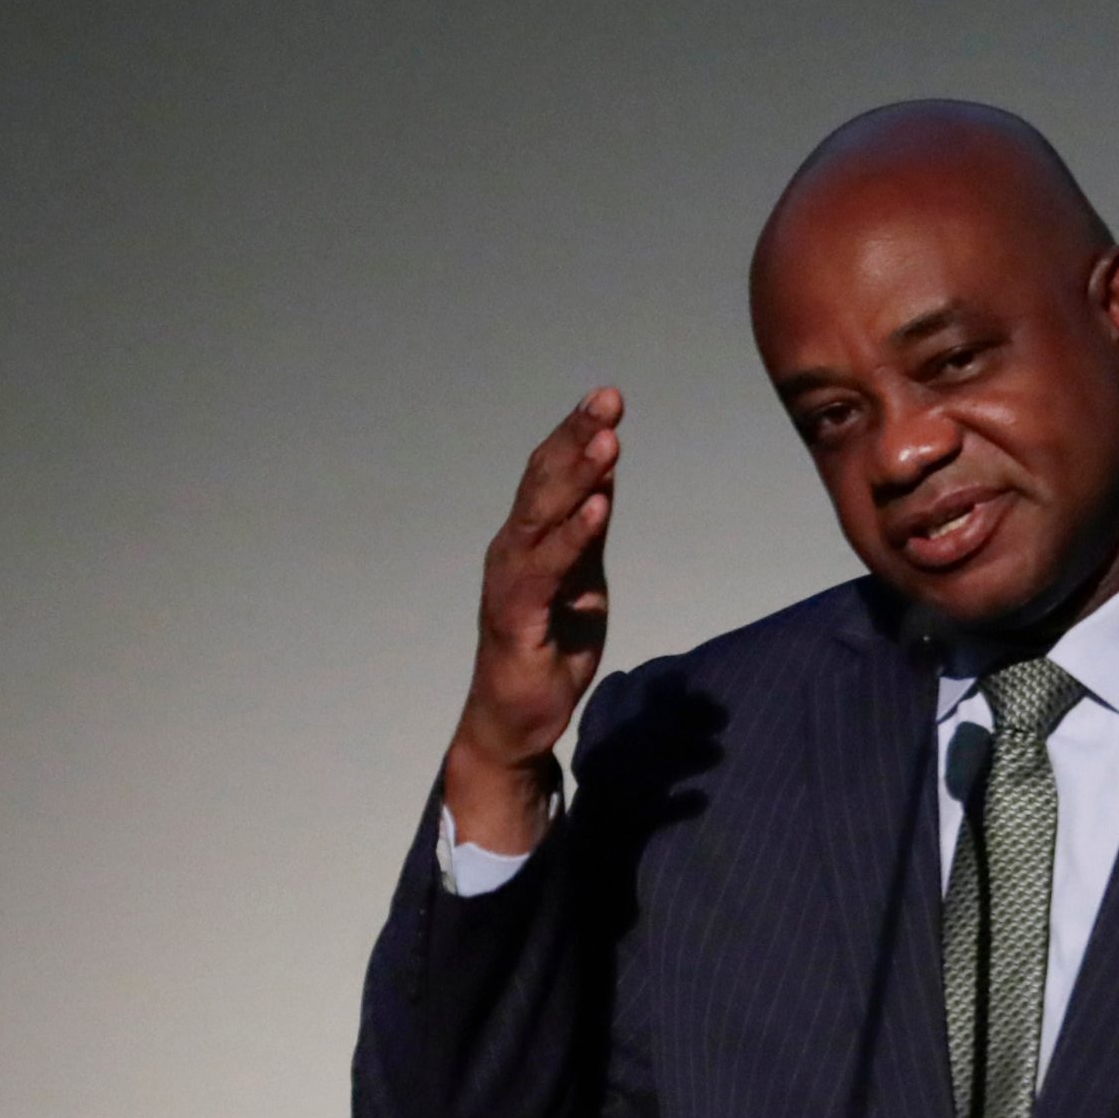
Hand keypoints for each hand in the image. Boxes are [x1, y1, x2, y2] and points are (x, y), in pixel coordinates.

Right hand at [442, 385, 620, 850]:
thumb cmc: (548, 649)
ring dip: (576, 475)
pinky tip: (600, 507)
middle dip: (576, 436)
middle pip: (543, 481)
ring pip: (541, 516)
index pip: (551, 474)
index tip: (608, 397)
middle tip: (608, 398)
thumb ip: (587, 533)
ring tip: (607, 439)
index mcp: (528, 538)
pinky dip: (573, 536)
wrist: (517, 720)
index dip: (576, 433)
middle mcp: (511, 549)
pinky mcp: (516, 616)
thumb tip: (605, 476)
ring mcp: (510, 580)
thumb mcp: (581, 580)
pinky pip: (546, 569)